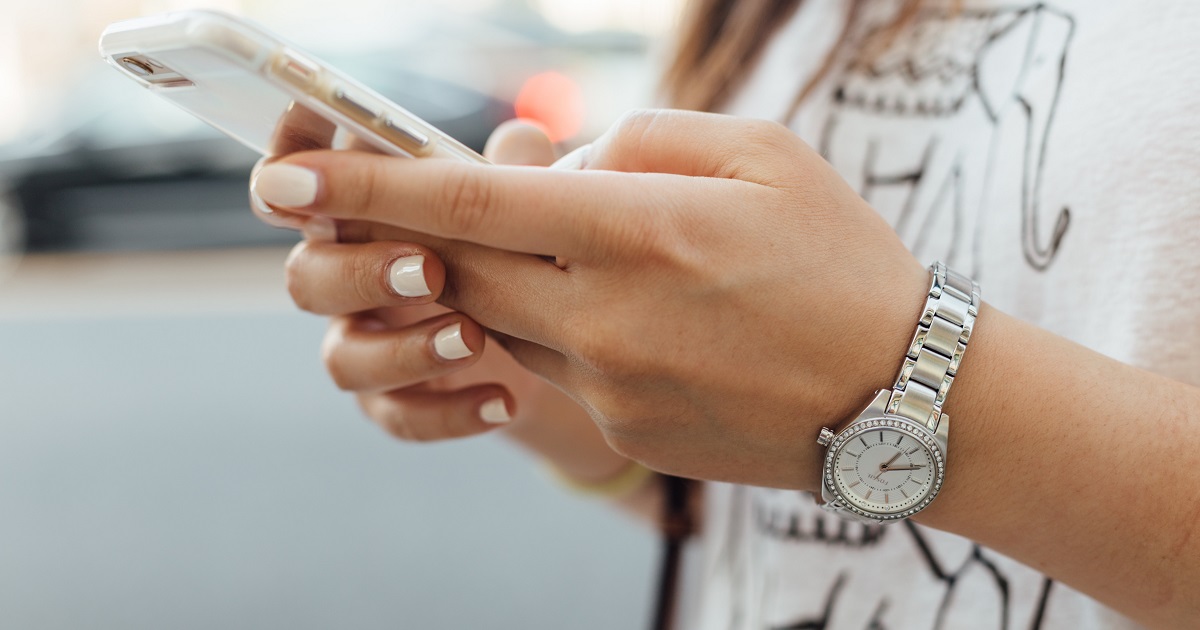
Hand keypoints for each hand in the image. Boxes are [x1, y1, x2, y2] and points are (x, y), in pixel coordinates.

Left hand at [253, 110, 928, 489]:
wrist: (904, 398)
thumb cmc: (842, 259)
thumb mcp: (762, 154)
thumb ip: (640, 140)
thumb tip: (555, 161)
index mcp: (640, 229)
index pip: (469, 202)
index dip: (367, 186)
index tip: (287, 179)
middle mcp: (607, 315)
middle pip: (460, 267)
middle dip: (419, 233)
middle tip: (409, 206)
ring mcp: (610, 384)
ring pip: (503, 318)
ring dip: (508, 277)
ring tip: (589, 254)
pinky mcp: (622, 428)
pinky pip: (557, 366)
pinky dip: (565, 326)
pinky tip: (643, 318)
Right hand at [269, 121, 600, 447]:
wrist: (552, 340)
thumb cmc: (516, 244)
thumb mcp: (524, 203)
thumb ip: (515, 171)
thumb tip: (523, 139)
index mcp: (361, 213)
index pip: (299, 183)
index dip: (288, 163)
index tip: (306, 160)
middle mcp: (347, 276)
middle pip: (306, 277)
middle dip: (360, 272)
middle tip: (430, 269)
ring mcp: (366, 343)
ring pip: (343, 358)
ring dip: (404, 349)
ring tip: (474, 338)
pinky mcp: (394, 401)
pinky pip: (397, 416)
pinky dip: (449, 412)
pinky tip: (503, 400)